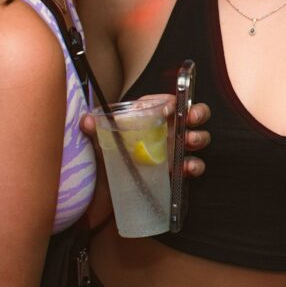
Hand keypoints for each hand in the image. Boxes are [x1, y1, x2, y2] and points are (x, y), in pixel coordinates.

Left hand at [80, 93, 210, 177]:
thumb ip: (94, 129)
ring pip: (197, 137)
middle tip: (192, 117)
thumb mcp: (101, 141)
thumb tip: (86, 120)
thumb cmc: (109, 153)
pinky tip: (187, 167)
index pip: (167, 101)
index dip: (173, 100)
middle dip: (197, 112)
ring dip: (199, 137)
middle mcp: (166, 127)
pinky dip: (194, 165)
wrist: (108, 186)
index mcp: (150, 114)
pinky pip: (192, 164)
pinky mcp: (176, 168)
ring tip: (190, 142)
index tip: (170, 107)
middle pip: (191, 113)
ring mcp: (174, 147)